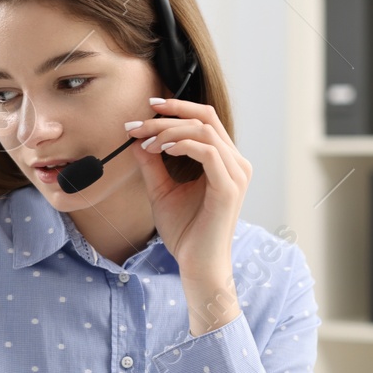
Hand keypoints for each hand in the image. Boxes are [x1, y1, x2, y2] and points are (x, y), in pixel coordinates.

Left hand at [127, 96, 251, 332]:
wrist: (197, 264)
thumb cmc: (185, 232)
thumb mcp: (162, 190)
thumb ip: (152, 165)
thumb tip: (136, 140)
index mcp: (224, 161)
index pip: (205, 119)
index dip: (176, 108)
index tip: (145, 110)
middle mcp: (235, 163)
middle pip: (205, 117)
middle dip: (167, 116)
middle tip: (137, 125)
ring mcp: (235, 174)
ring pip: (204, 130)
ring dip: (169, 131)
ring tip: (144, 143)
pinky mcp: (229, 187)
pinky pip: (207, 151)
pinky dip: (181, 145)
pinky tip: (160, 151)